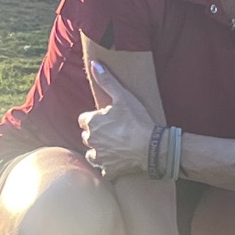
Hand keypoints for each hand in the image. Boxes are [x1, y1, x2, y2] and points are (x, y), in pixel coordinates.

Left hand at [78, 61, 154, 177]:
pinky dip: (108, 167)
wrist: (151, 146)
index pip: (84, 119)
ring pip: (91, 153)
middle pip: (87, 136)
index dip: (94, 118)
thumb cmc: (137, 120)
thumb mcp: (123, 96)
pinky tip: (117, 162)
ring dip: (99, 150)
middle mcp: (90, 140)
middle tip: (112, 131)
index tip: (106, 118)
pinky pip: (103, 169)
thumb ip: (107, 81)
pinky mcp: (108, 170)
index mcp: (91, 122)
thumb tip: (94, 64)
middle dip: (95, 134)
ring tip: (113, 146)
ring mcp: (98, 156)